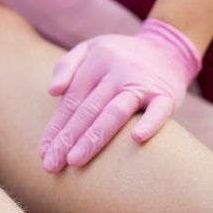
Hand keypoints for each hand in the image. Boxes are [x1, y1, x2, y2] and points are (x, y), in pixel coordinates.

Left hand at [40, 19, 201, 172]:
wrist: (168, 48)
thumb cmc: (120, 55)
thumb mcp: (91, 48)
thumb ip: (66, 66)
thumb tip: (52, 91)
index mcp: (97, 60)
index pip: (72, 99)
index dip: (56, 127)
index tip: (44, 153)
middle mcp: (118, 70)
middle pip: (89, 108)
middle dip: (68, 138)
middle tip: (53, 165)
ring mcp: (143, 82)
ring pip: (115, 112)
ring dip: (94, 137)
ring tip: (76, 160)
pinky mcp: (166, 94)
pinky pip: (158, 110)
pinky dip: (150, 123)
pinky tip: (137, 139)